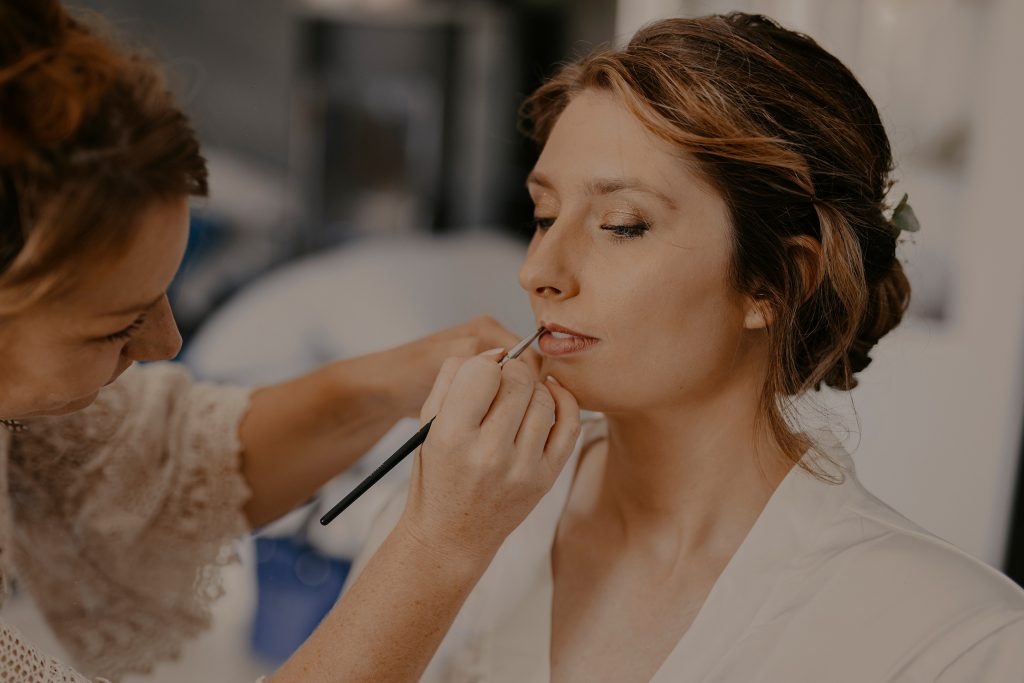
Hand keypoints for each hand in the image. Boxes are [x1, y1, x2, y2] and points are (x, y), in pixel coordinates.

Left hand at [369, 315, 542, 417]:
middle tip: (510, 422)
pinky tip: (493, 427)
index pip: (529, 357)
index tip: (521, 412)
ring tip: (501, 427)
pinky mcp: (481, 385)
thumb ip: (473, 355)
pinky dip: (501, 412)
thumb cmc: (407, 372)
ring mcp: (487, 365)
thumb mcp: (440, 359)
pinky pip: (503, 398)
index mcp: (488, 329)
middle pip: (526, 373)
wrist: (385, 390)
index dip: (529, 385)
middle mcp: (491, 343)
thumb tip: (505, 360)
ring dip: (511, 407)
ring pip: (516, 389)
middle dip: (520, 397)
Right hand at [397, 349, 580, 564]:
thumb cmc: (437, 474)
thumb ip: (452, 378)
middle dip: (511, 370)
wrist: (451, 535)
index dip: (485, 363)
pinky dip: (564, 401)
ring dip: (533, 387)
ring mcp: (522, 469)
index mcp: (452, 437)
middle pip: (518, 381)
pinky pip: (570, 425)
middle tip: (502, 380)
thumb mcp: (428, 424)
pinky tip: (549, 395)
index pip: (484, 372)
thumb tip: (494, 352)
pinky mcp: (546, 479)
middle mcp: (489, 454)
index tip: (483, 372)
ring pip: (544, 398)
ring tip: (518, 396)